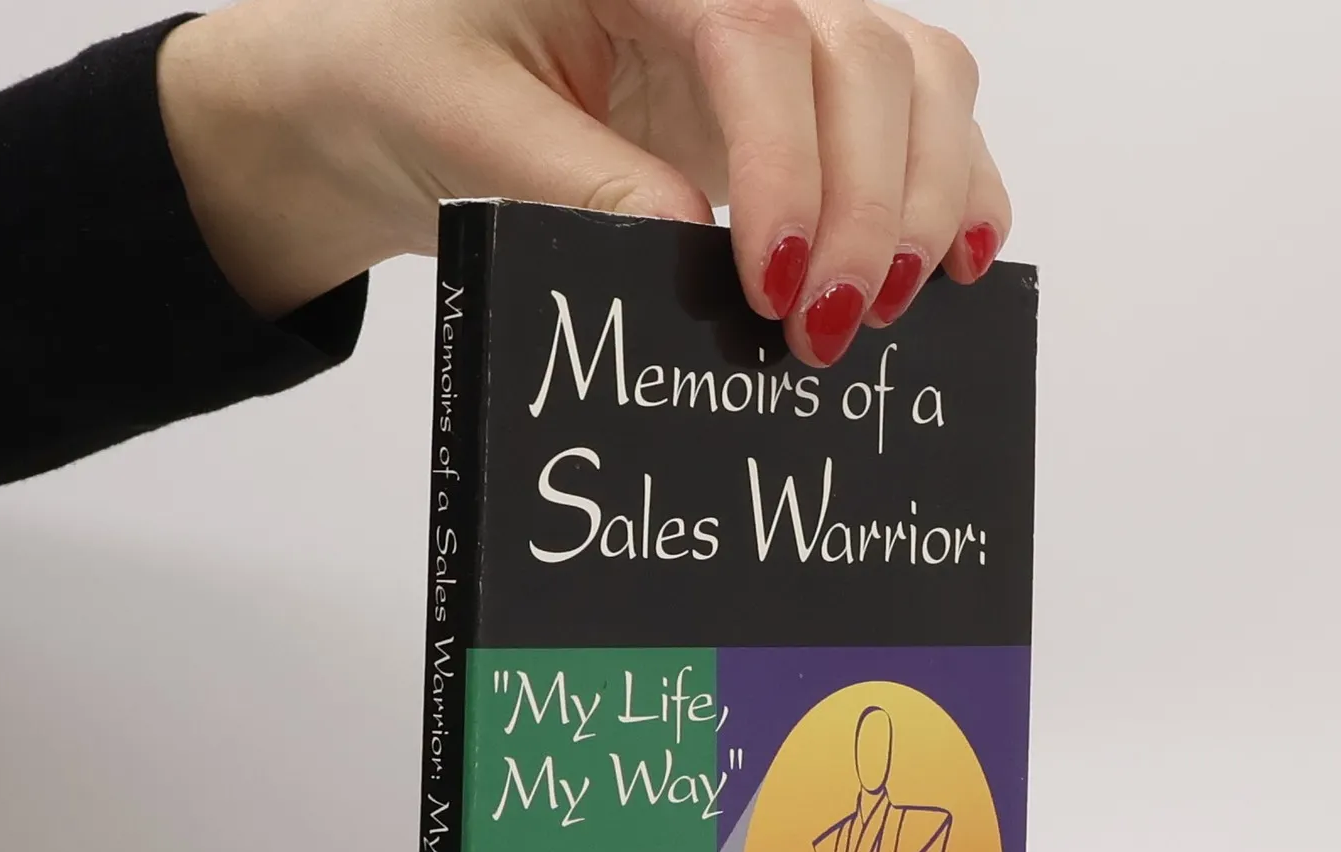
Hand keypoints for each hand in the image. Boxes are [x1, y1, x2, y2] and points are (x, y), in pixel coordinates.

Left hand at [157, 0, 1009, 365]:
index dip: (788, 161)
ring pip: (917, 75)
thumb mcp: (466, 126)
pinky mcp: (793, 105)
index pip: (760, 33)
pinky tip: (956, 259)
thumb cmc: (405, 76)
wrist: (384, 92)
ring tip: (892, 309)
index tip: (774, 279)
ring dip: (929, 196)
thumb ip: (575, 183)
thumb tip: (686, 256)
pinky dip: (953, 182)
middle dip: (872, 203)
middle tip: (828, 330)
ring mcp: (774, 38)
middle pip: (865, 54)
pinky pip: (914, 114)